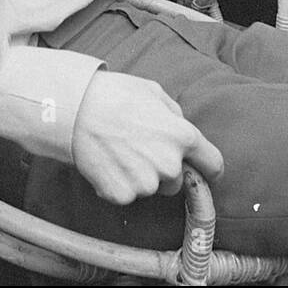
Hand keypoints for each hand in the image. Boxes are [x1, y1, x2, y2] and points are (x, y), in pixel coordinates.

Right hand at [71, 71, 223, 205]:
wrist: (74, 110)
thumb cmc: (114, 95)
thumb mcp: (154, 92)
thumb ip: (175, 116)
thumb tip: (180, 129)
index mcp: (183, 137)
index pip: (214, 165)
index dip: (208, 169)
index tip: (202, 172)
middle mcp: (169, 165)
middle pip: (176, 181)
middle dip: (163, 170)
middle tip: (138, 149)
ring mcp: (145, 184)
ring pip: (151, 189)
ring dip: (140, 178)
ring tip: (119, 152)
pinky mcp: (122, 195)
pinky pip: (127, 195)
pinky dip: (118, 184)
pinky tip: (107, 163)